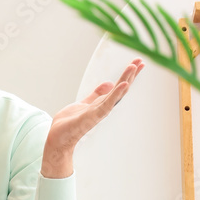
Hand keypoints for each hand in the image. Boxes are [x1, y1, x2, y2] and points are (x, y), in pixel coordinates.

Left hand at [41, 58, 143, 178]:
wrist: (58, 139)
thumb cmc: (69, 124)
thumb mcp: (84, 103)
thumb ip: (96, 94)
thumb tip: (109, 83)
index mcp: (101, 103)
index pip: (118, 87)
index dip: (128, 75)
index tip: (138, 63)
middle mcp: (103, 107)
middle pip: (121, 88)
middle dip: (131, 74)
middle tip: (141, 60)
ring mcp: (99, 112)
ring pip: (116, 93)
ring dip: (126, 79)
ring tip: (134, 66)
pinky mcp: (93, 116)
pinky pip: (107, 103)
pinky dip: (116, 94)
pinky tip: (124, 84)